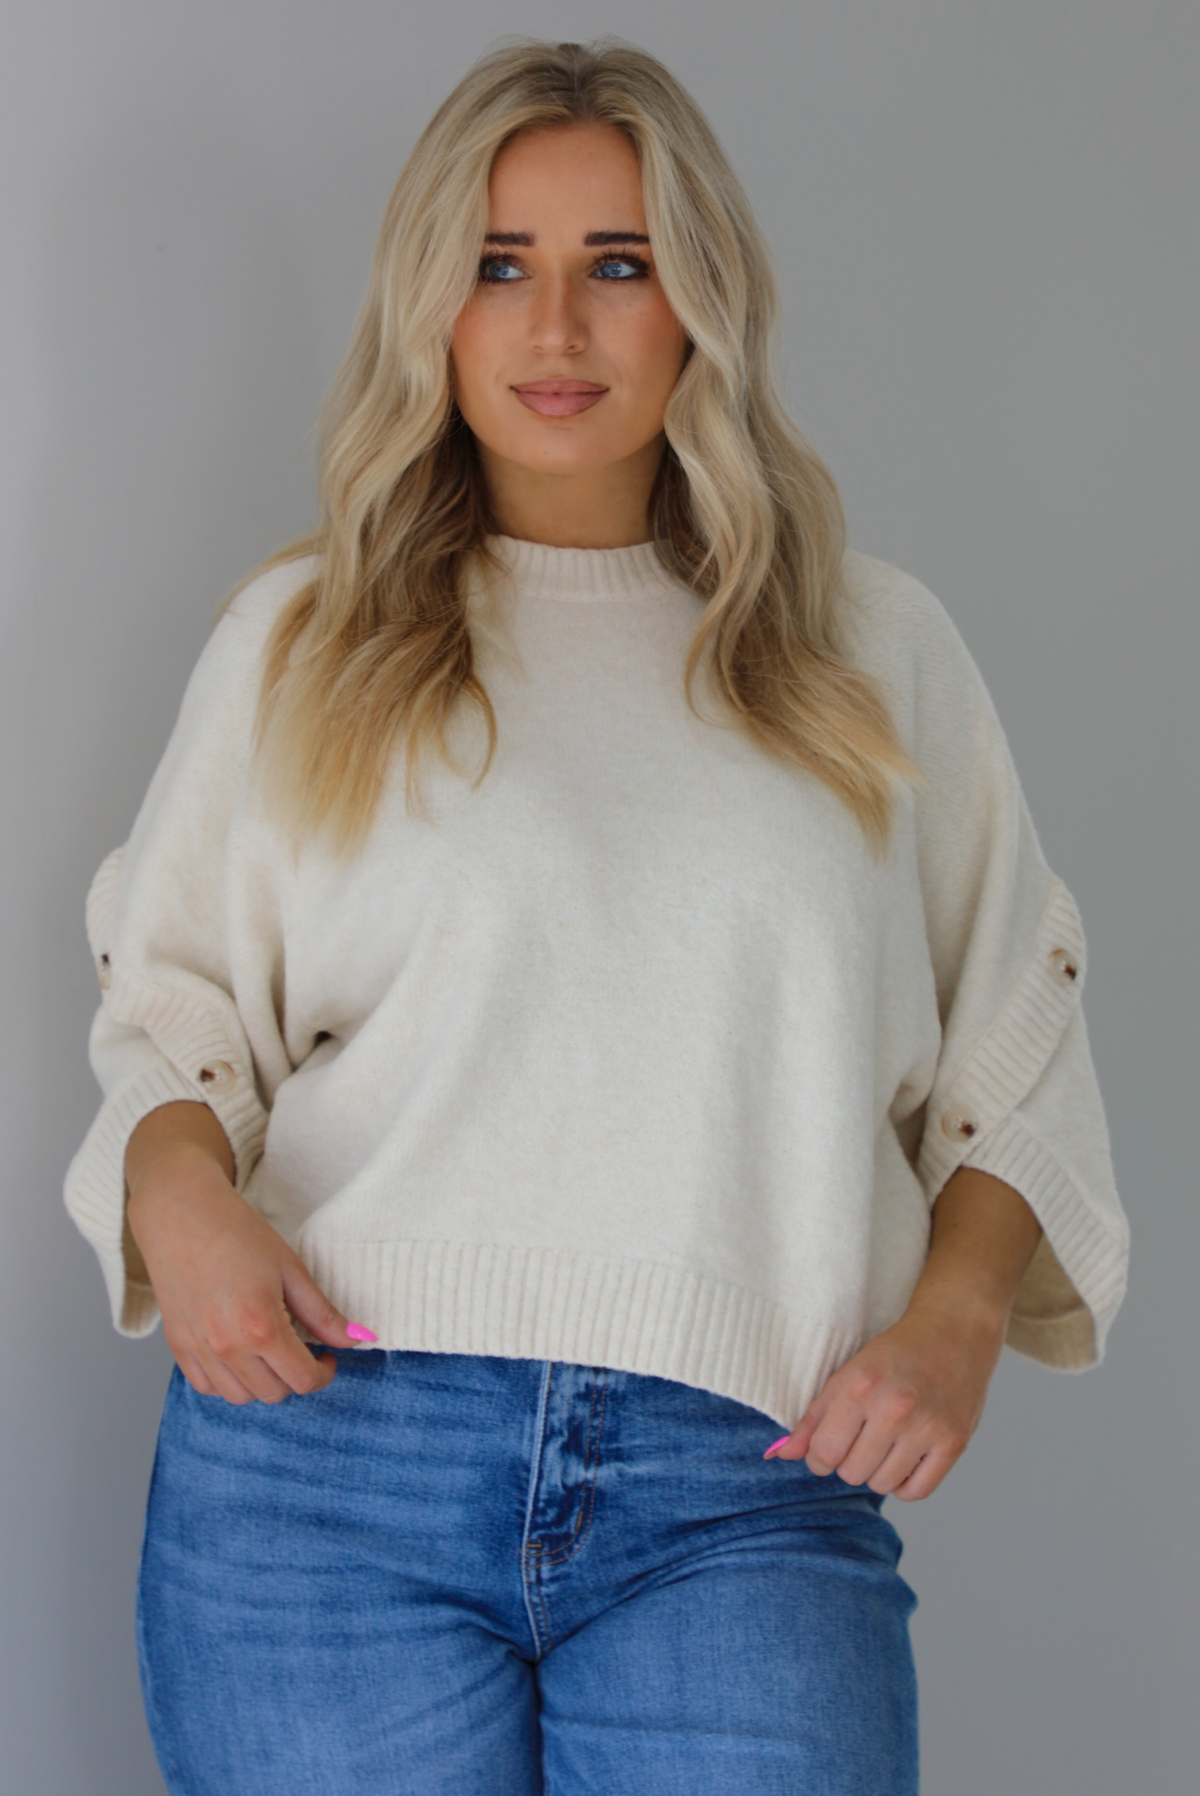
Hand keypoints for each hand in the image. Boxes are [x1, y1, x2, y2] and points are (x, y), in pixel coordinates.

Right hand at [126, 1103, 369, 1404]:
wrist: (181, 1214)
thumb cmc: (237, 1233)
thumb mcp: (290, 1268)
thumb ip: (322, 1313)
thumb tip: (356, 1339)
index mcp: (261, 1327)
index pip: (302, 1379)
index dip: (324, 1374)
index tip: (327, 1357)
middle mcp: (227, 1347)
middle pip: (274, 1393)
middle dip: (295, 1377)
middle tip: (300, 1348)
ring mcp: (199, 1350)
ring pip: (240, 1397)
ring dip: (262, 1382)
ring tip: (269, 1350)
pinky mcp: (177, 1347)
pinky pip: (207, 1387)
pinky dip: (228, 1380)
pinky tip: (239, 1353)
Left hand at [768, 1297, 1005, 1500]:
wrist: (952, 1333)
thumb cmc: (894, 1355)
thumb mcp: (846, 1375)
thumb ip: (812, 1418)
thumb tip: (778, 1455)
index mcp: (859, 1387)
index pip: (823, 1454)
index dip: (819, 1457)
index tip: (830, 1446)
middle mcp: (894, 1409)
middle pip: (851, 1473)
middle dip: (850, 1461)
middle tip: (862, 1437)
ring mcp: (927, 1427)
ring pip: (882, 1485)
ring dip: (878, 1472)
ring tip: (886, 1444)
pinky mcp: (954, 1443)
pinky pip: (916, 1491)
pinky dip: (906, 1483)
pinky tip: (906, 1458)